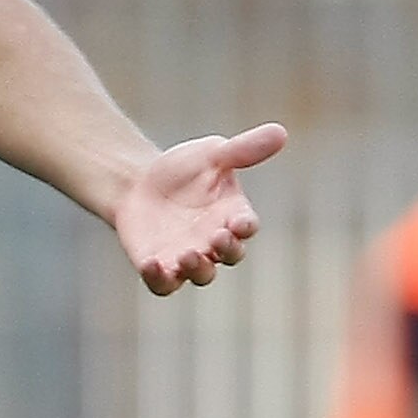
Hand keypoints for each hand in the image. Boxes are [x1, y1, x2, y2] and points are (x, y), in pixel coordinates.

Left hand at [113, 124, 287, 295]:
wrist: (136, 184)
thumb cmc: (182, 169)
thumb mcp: (212, 154)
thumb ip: (244, 149)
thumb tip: (280, 132)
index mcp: (232, 215)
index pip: (247, 227)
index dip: (245, 227)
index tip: (240, 222)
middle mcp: (214, 241)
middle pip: (230, 255)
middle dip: (226, 249)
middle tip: (217, 237)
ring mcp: (187, 258)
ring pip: (201, 274)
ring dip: (198, 269)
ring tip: (188, 254)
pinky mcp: (159, 268)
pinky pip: (164, 285)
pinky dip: (160, 279)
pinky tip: (152, 264)